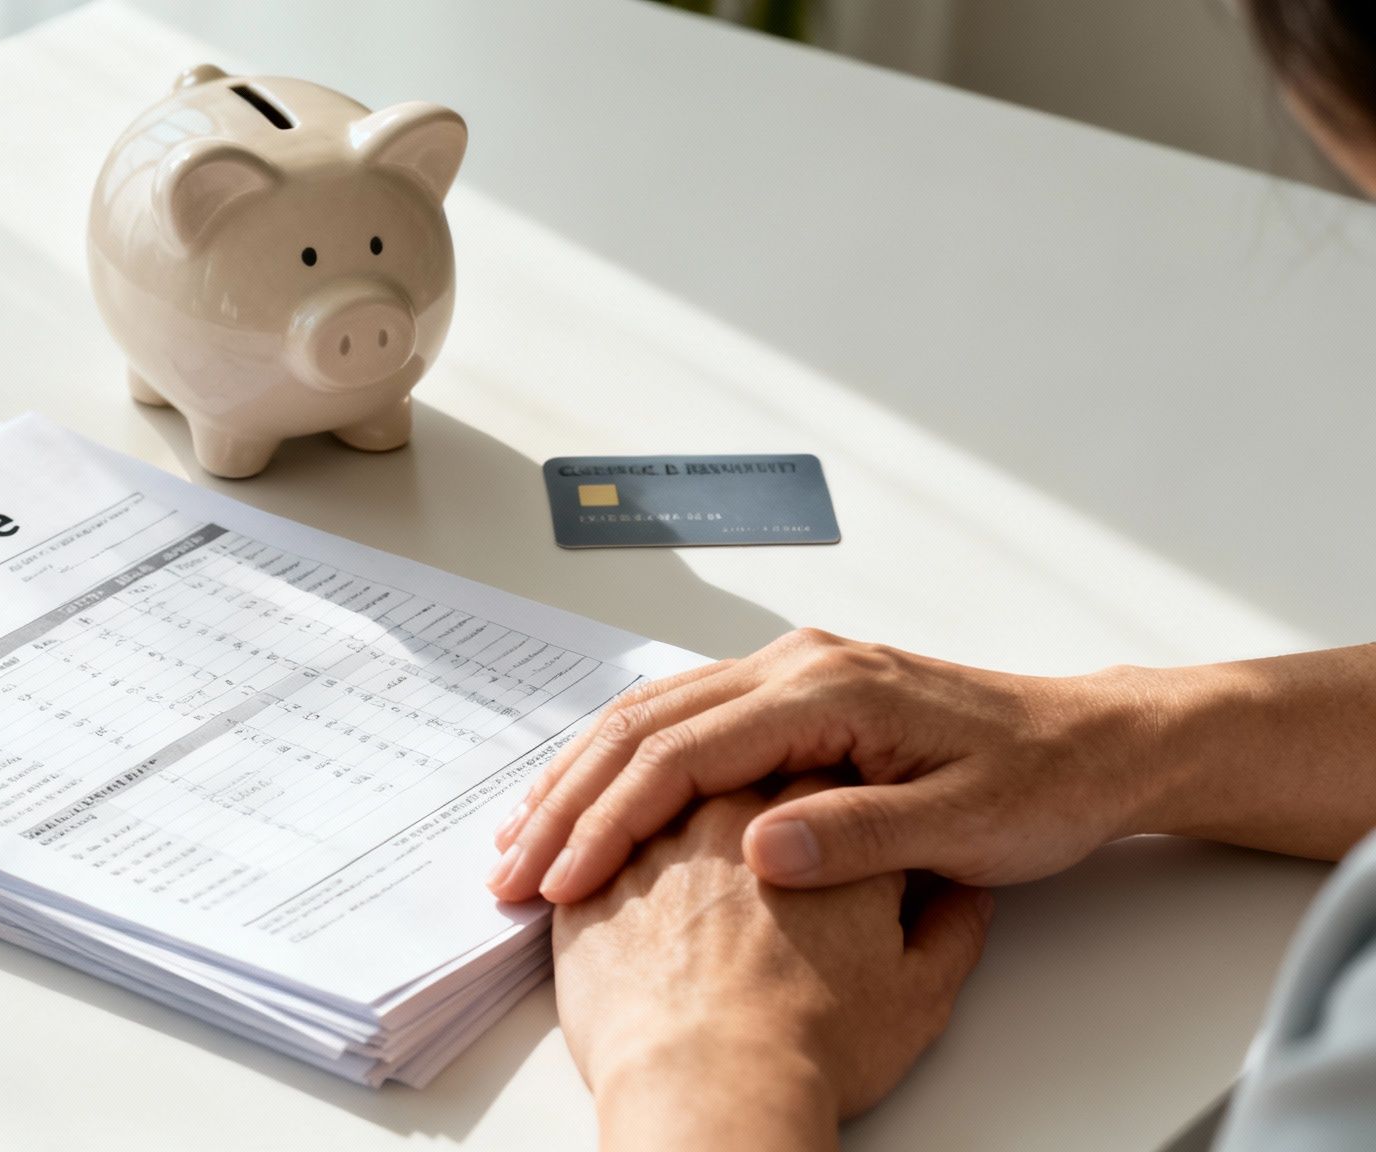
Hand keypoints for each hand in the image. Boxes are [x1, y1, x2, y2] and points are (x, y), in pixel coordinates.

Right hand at [490, 628, 1169, 902]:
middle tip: (516, 866)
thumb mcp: (966, 824)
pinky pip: (680, 721)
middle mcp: (798, 666)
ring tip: (528, 839)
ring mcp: (791, 675)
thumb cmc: (1041, 782)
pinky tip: (594, 801)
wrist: (1095, 745)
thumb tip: (764, 849)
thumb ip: (862, 836)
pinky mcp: (793, 698)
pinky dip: (622, 765)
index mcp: (829, 688)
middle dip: (570, 799)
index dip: (611, 818)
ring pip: (650, 716)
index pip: (684, 751)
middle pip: (645, 723)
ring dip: (583, 780)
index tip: (564, 876)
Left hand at [554, 776, 991, 1150]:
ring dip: (636, 786)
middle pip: (722, 756)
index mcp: (816, 815)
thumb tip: (965, 901)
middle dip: (722, 763)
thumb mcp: (919, 991)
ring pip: (642, 784)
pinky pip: (582, 834)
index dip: (822, 769)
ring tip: (632, 805)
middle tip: (722, 776)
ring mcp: (659, 837)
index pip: (819, 760)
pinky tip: (574, 844)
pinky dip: (579, 831)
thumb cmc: (816, 1042)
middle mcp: (731, 809)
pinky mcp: (599, 876)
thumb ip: (948, 930)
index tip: (818, 785)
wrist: (716, 1084)